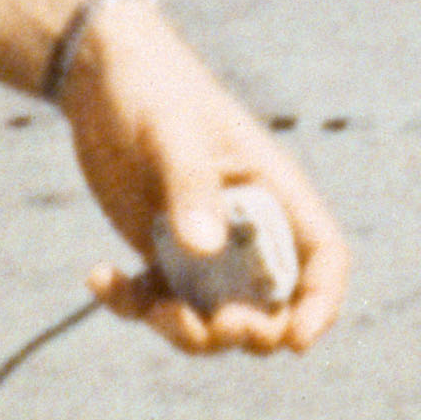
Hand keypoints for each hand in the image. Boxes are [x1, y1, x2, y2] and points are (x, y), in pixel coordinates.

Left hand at [56, 0, 348, 355]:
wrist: (101, 79)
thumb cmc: (152, 91)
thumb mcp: (171, 134)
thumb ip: (190, 188)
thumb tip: (206, 249)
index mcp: (272, 191)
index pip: (322, 257)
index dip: (321, 304)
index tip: (296, 340)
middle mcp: (246, 226)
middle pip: (272, 305)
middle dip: (249, 331)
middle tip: (211, 326)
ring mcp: (204, 244)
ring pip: (214, 317)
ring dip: (189, 332)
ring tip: (148, 310)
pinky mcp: (161, 251)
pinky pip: (158, 301)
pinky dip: (132, 305)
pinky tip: (98, 276)